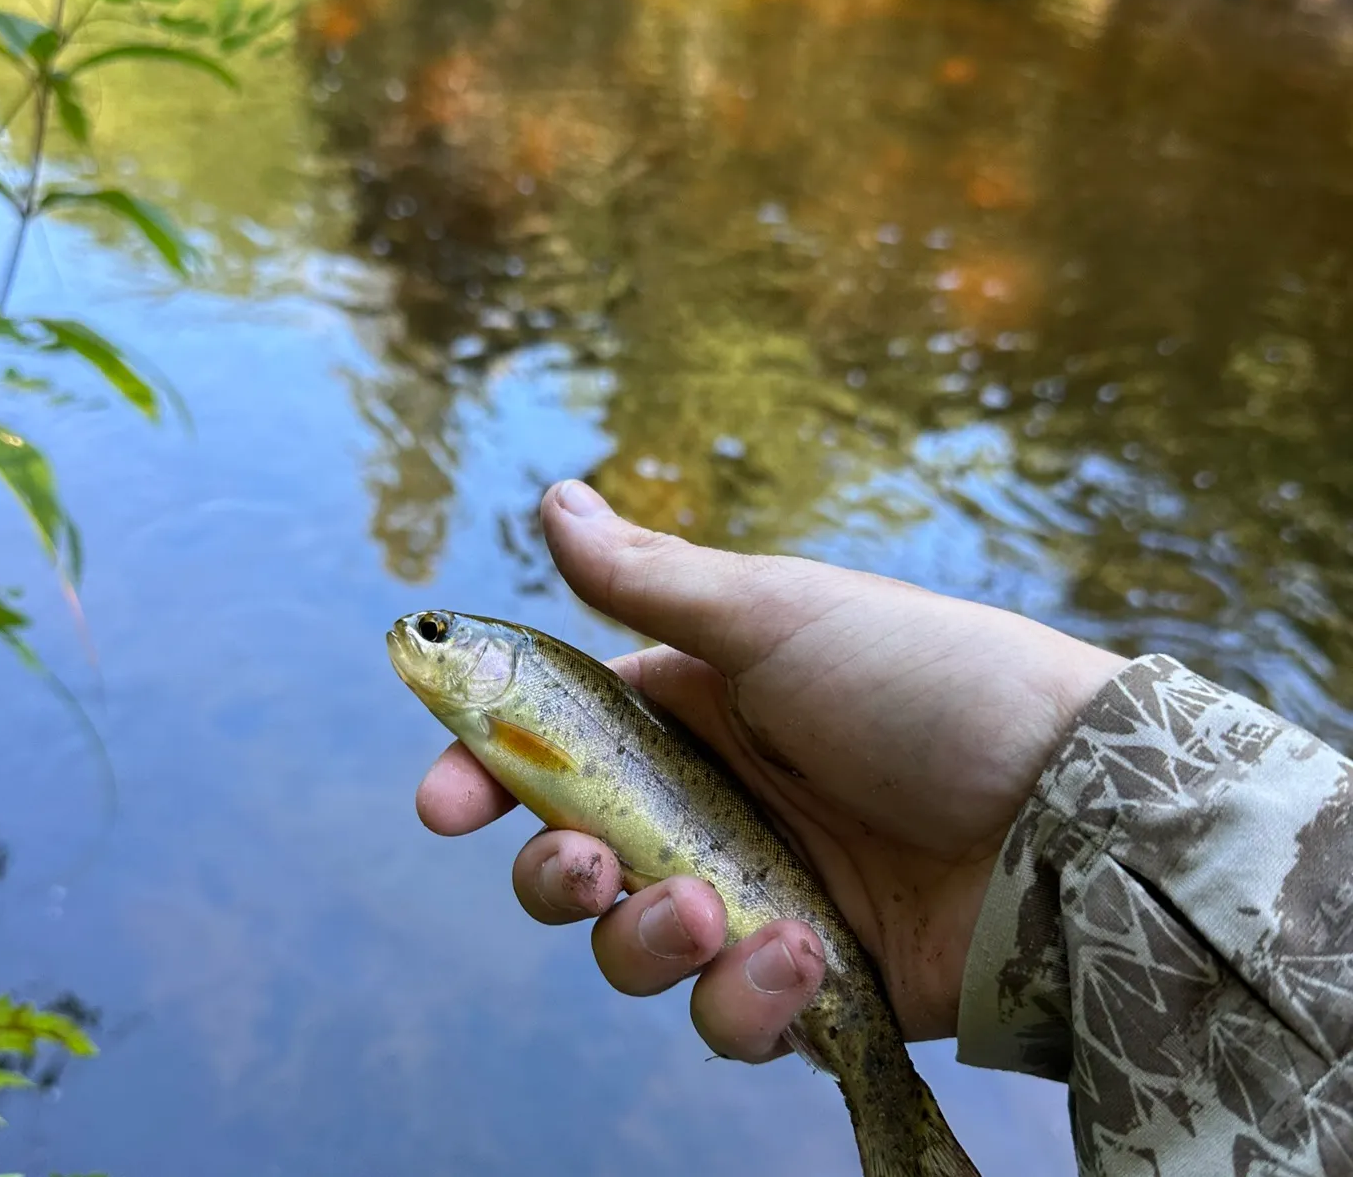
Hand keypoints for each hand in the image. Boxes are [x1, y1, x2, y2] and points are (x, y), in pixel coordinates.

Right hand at [417, 479, 1120, 1055]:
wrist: (1074, 805)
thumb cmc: (923, 680)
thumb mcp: (775, 614)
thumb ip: (646, 577)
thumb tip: (550, 497)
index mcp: (694, 706)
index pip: (555, 742)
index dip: (485, 773)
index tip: (441, 807)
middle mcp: (714, 800)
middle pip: (575, 857)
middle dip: (557, 873)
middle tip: (591, 862)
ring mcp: (760, 892)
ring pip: (635, 951)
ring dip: (648, 944)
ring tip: (715, 911)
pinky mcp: (812, 979)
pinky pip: (731, 1018)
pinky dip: (745, 1003)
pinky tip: (801, 958)